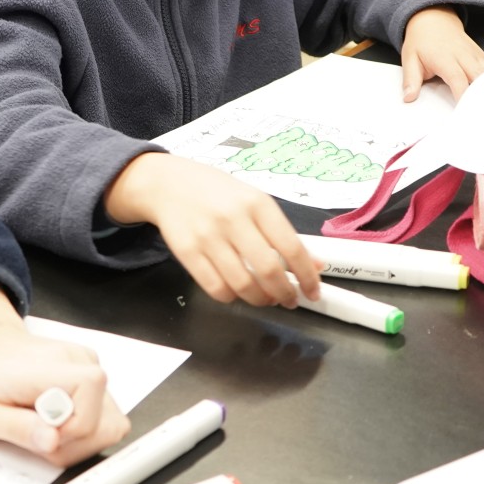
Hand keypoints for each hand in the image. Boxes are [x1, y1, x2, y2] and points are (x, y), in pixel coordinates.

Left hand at [0, 281, 128, 466]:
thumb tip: (52, 441)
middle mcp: (77, 360)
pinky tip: (54, 425)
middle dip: (75, 445)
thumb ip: (16, 428)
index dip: (72, 429)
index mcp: (46, 365)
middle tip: (39, 438)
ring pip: (111, 425)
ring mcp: (89, 368)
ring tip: (44, 432)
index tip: (41, 435)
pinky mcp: (94, 379)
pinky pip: (104, 420)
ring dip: (79, 443)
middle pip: (109, 421)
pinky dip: (82, 433)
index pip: (90, 390)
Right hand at [104, 152, 322, 306]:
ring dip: (260, 299)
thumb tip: (316, 263)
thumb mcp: (254, 201)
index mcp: (257, 203)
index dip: (307, 276)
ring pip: (242, 284)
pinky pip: (215, 288)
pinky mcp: (187, 252)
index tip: (313, 291)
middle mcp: (233, 219)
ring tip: (264, 298)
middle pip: (268, 270)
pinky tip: (236, 291)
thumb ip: (282, 232)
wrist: (167, 184)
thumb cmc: (216, 192)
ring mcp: (208, 236)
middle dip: (284, 294)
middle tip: (289, 299)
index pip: (291, 247)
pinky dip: (231, 297)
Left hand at [399, 6, 483, 101]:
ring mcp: (475, 56)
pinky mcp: (482, 56)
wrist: (433, 19)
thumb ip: (410, 80)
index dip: (463, 96)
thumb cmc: (422, 41)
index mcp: (445, 59)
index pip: (458, 80)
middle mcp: (464, 56)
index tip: (465, 113)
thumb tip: (409, 97)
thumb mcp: (410, 58)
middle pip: (480, 78)